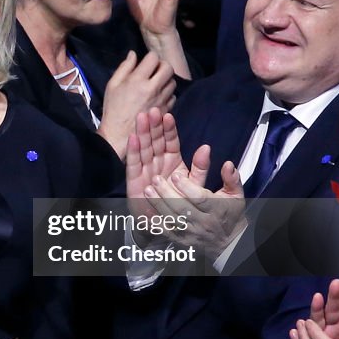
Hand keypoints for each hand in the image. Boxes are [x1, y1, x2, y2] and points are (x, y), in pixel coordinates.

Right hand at [98, 51, 174, 159]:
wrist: (119, 133)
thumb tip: (133, 54)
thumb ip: (124, 67)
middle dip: (161, 66)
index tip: (145, 63)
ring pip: (172, 82)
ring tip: (155, 85)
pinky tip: (158, 97)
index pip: (154, 58)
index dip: (150, 57)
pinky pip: (173, 96)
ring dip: (165, 80)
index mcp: (138, 80)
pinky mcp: (165, 110)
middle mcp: (152, 88)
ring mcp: (161, 100)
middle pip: (168, 68)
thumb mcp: (112, 85)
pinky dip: (167, 94)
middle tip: (153, 71)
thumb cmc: (113, 108)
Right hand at [126, 109, 202, 242]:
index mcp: (173, 162)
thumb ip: (200, 168)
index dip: (169, 129)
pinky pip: (133, 164)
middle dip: (153, 126)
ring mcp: (145, 172)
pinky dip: (132, 151)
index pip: (170, 142)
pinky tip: (132, 138)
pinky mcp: (134, 182)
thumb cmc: (183, 206)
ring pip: (144, 149)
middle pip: (155, 141)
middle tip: (153, 110)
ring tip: (142, 117)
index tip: (168, 115)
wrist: (168, 228)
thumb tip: (206, 148)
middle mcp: (157, 164)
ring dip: (142, 133)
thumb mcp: (196, 186)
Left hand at [141, 145, 245, 258]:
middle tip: (155, 179)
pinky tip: (144, 210)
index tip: (175, 175)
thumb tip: (227, 163)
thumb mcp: (235, 195)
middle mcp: (202, 223)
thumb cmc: (229, 213)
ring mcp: (190, 233)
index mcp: (216, 210)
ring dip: (158, 204)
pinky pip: (165, 231)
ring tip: (147, 190)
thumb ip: (231, 179)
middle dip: (167, 193)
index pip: (199, 198)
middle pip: (182, 208)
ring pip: (171, 219)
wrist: (227, 243)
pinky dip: (154, 222)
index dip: (186, 186)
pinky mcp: (181, 240)